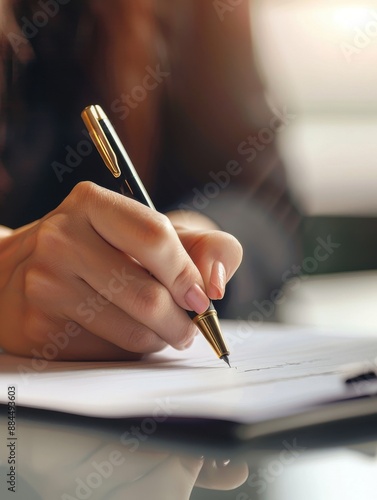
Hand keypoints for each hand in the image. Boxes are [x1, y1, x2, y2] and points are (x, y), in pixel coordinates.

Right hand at [0, 182, 241, 359]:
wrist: (25, 271)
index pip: (154, 237)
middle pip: (148, 295)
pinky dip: (130, 350)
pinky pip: (107, 353)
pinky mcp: (37, 326)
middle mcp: (61, 238)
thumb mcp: (151, 232)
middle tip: (188, 327)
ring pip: (131, 331)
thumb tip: (216, 284)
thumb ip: (203, 246)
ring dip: (159, 339)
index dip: (186, 274)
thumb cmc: (102, 249)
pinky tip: (124, 333)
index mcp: (92, 203)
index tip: (200, 298)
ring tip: (159, 330)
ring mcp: (44, 283)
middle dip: (182, 322)